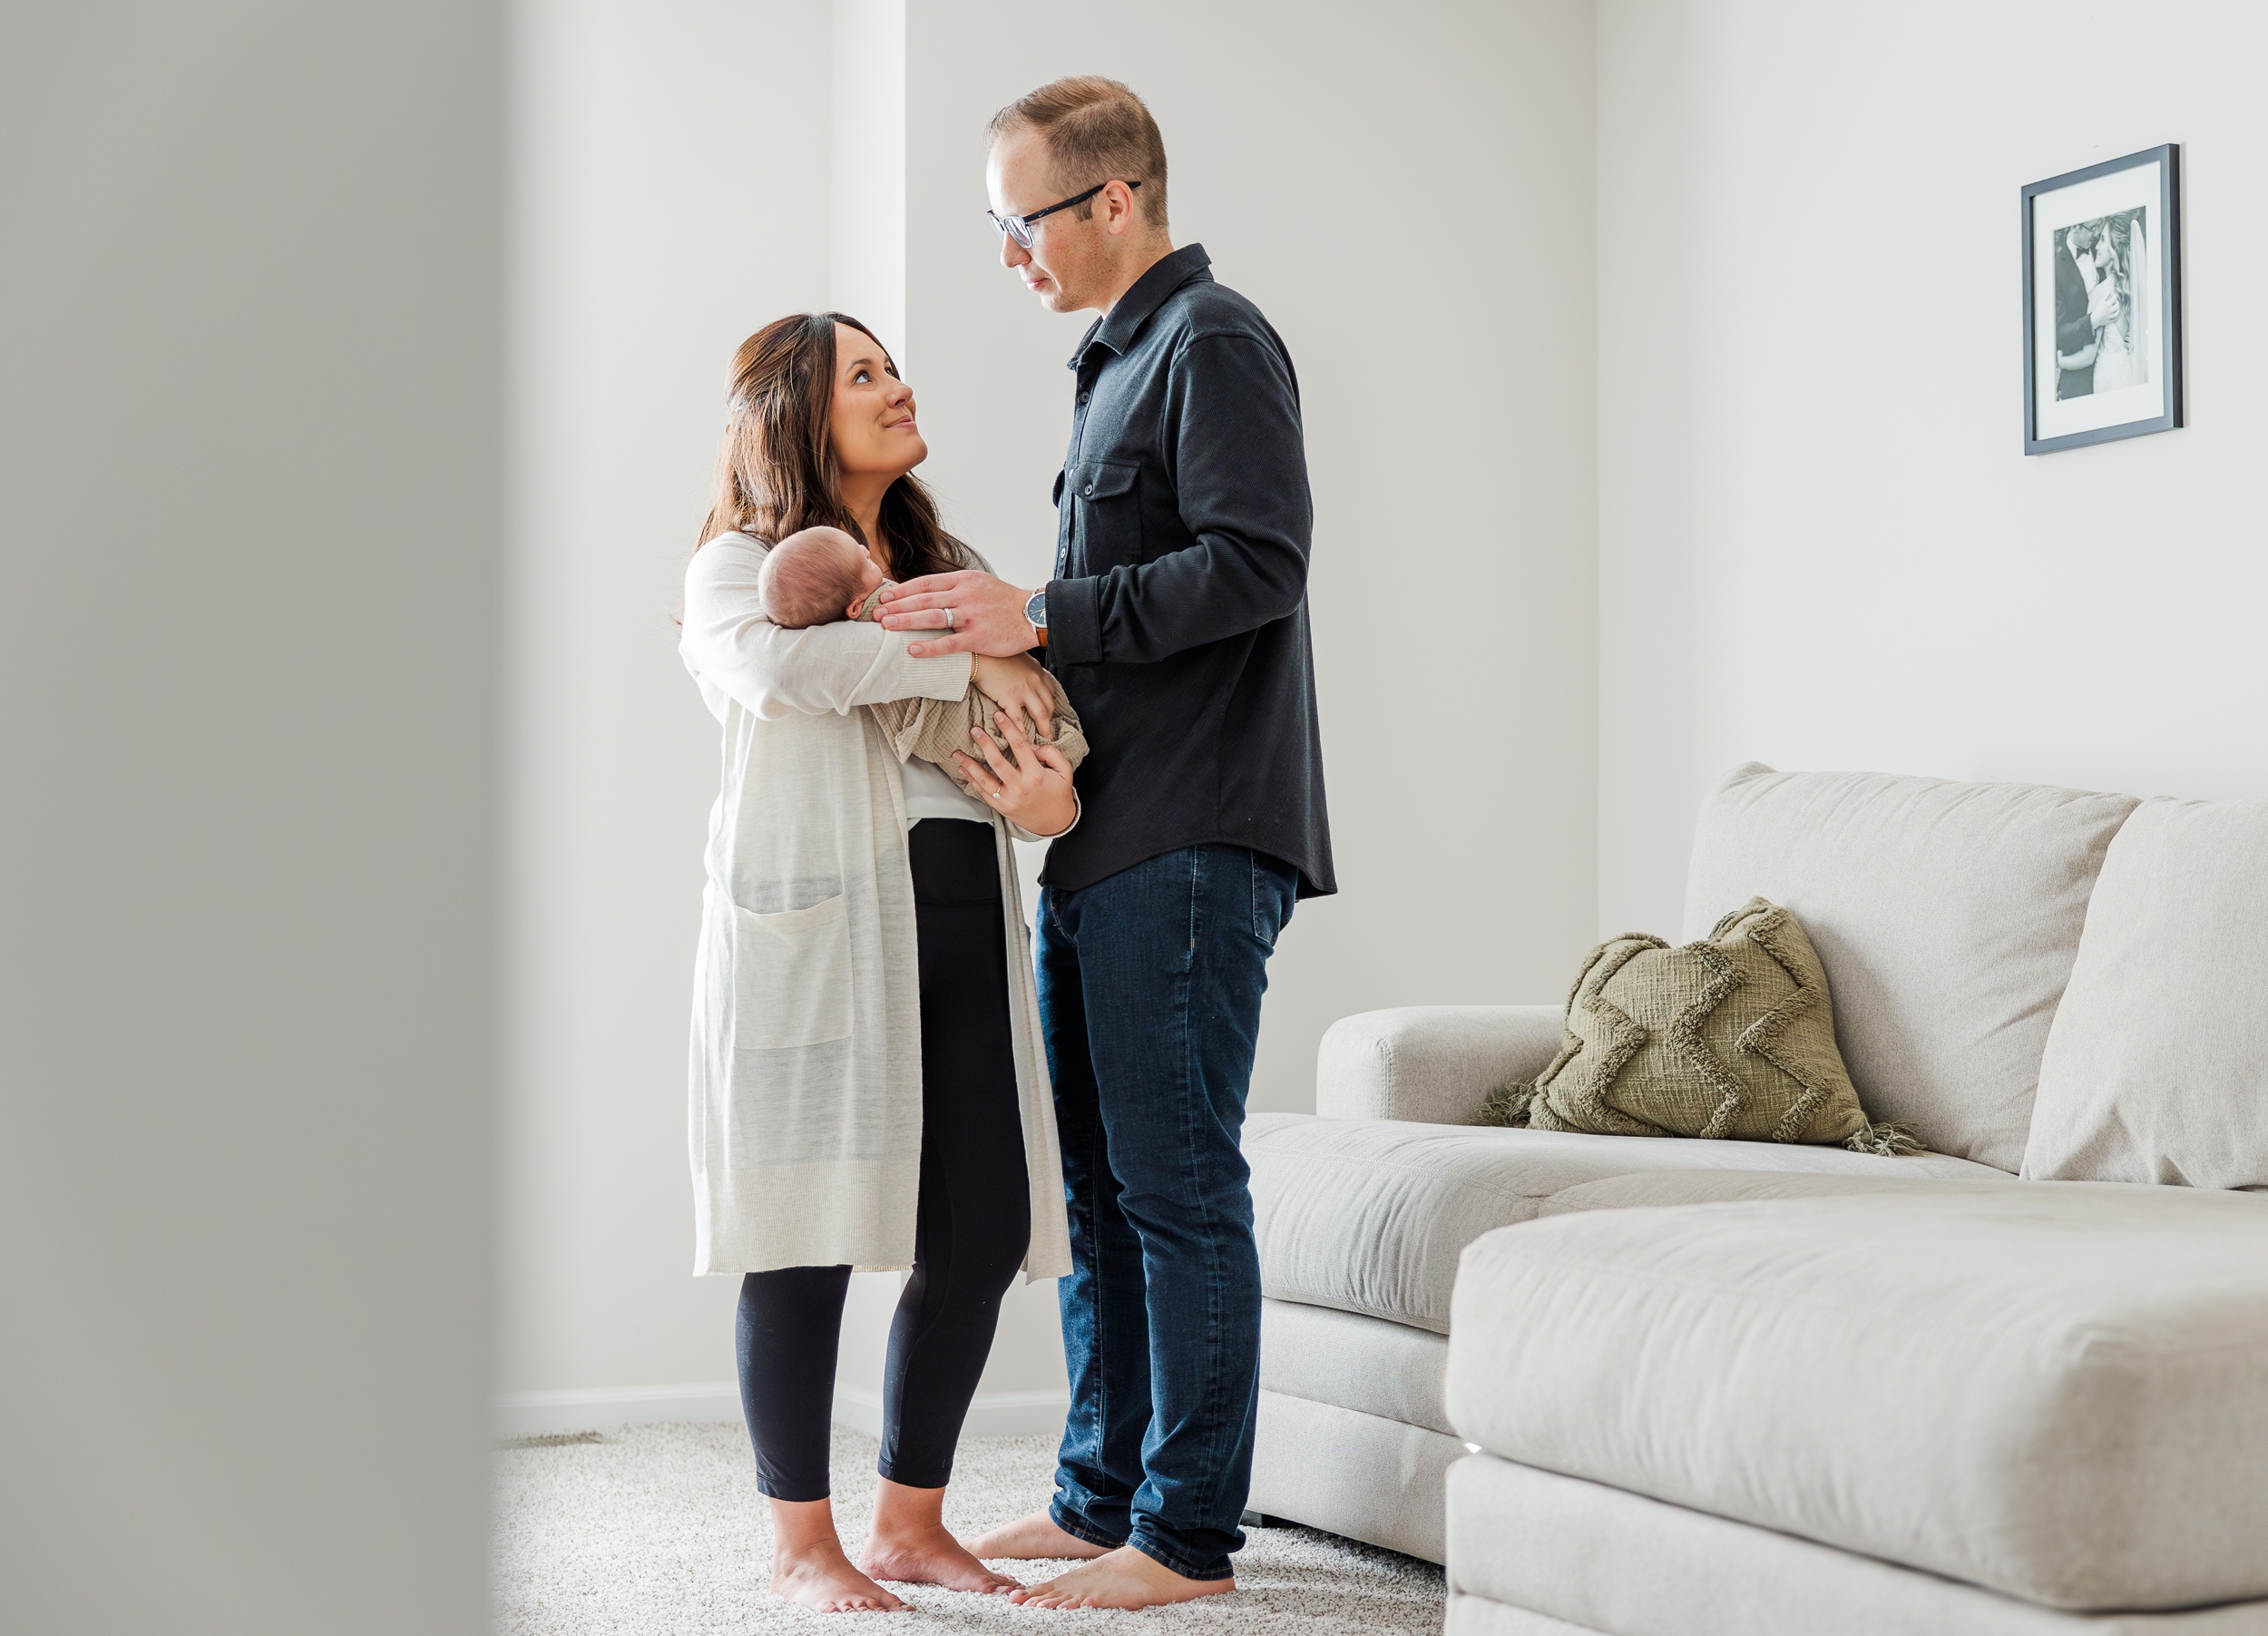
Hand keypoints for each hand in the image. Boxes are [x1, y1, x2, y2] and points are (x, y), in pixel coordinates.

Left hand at [878, 570, 1036, 657]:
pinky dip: (930, 646)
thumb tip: (926, 591)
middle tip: (875, 613)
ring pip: (932, 617)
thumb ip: (955, 586)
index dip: (902, 590)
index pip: (925, 582)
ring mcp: (971, 616)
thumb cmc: (1004, 601)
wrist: (1034, 614)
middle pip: (923, 598)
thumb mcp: (979, 583)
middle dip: (897, 605)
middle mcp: (965, 595)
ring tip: (885, 626)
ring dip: (906, 621)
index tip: (883, 596)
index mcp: (963, 580)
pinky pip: (950, 643)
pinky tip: (913, 650)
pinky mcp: (979, 637)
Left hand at [955, 710, 1075, 837]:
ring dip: (969, 765)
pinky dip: (971, 781)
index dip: (1008, 728)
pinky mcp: (1002, 808)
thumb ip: (1051, 753)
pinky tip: (963, 771)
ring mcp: (1009, 799)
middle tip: (974, 730)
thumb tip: (1031, 745)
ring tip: (957, 753)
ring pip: (984, 780)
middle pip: (997, 761)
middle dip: (984, 743)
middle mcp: (1020, 787)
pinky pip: (983, 793)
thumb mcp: (1065, 770)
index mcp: (1036, 775)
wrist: (1055, 822)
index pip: (1019, 746)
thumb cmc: (1058, 793)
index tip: (999, 716)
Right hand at [970, 653, 1057, 741]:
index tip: (1049, 714)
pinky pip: (1019, 719)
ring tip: (1043, 740)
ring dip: (1043, 729)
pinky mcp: (1010, 697)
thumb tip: (1023, 676)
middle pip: (1049, 705)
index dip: (1050, 705)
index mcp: (1036, 671)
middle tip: (1049, 732)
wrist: (978, 654)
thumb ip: (1024, 668)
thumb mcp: (1016, 657)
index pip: (1050, 691)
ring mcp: (1024, 690)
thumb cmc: (993, 654)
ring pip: (1040, 714)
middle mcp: (1035, 680)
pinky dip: (1022, 732)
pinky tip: (1023, 741)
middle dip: (1050, 721)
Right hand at [2087, 280, 2118, 326]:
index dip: (2114, 296)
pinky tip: (2114, 315)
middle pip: (2117, 306)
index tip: (2113, 295)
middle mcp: (2110, 310)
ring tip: (2115, 308)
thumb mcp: (2100, 301)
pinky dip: (2115, 318)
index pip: (2114, 298)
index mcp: (2107, 305)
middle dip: (2117, 303)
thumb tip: (2109, 290)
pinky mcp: (2109, 320)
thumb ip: (2105, 295)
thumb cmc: (2096, 310)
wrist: (2093, 320)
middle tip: (2115, 302)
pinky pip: (2114, 319)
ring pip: (2117, 312)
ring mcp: (2110, 316)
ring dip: (2117, 310)